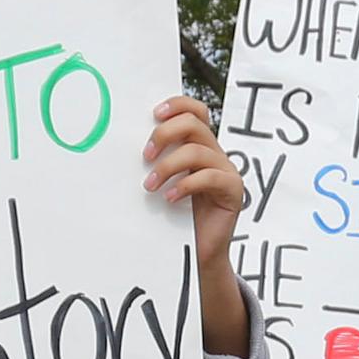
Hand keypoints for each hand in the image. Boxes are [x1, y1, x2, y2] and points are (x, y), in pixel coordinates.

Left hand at [147, 97, 249, 353]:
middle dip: (165, 134)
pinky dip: (184, 186)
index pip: (196, 110)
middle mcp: (217, 153)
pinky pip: (209, 177)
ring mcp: (227, 171)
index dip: (177, 105)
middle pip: (195, 123)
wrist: (198, 253)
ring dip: (168, 166)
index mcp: (201, 145)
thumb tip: (125, 141)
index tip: (153, 115)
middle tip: (144, 156)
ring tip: (150, 186)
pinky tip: (169, 199)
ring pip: (197, 151)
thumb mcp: (164, 181)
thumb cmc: (176, 217)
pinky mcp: (233, 191)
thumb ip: (157, 159)